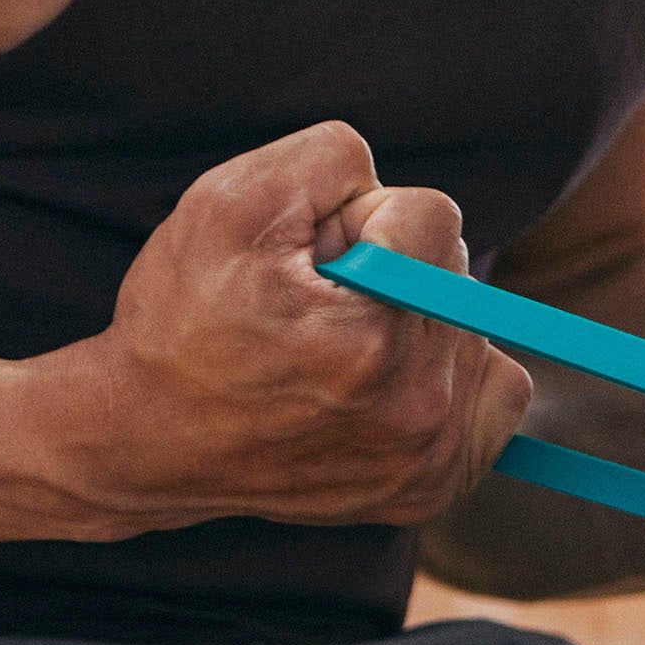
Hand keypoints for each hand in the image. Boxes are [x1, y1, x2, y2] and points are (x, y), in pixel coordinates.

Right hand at [61, 121, 531, 532]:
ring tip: (340, 351)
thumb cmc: (182, 318)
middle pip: (457, 273)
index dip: (365, 218)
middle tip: (317, 309)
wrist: (147, 441)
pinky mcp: (435, 486)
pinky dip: (452, 375)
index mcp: (372, 342)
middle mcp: (417, 410)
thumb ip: (333, 159)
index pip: (434, 217)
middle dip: (395, 271)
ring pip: (478, 328)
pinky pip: (496, 395)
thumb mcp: (229, 203)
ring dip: (421, 321)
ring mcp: (430, 458)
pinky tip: (387, 381)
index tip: (316, 259)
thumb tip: (395, 190)